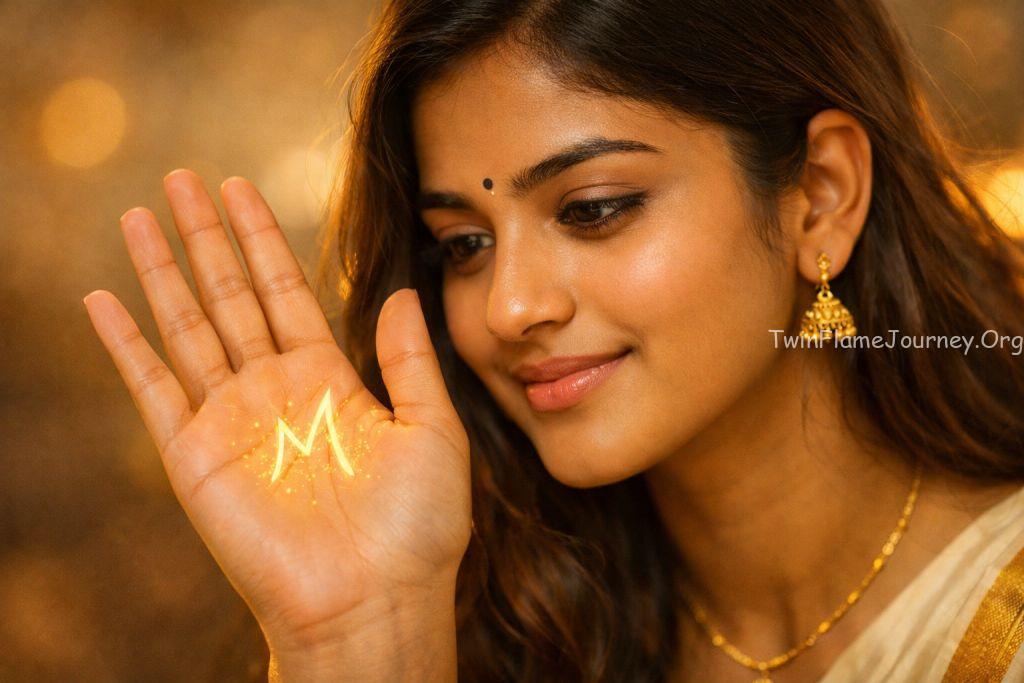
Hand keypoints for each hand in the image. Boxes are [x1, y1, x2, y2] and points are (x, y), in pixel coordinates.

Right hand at [84, 169, 470, 656]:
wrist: (375, 602)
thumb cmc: (416, 527)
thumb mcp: (433, 428)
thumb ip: (410, 358)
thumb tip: (402, 290)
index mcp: (329, 380)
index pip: (286, 290)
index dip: (263, 240)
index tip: (240, 187)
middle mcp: (275, 391)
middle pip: (231, 295)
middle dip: (207, 237)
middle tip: (181, 176)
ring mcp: (231, 421)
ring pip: (188, 326)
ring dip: (163, 271)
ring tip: (140, 214)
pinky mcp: (195, 457)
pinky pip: (152, 389)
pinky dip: (126, 346)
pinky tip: (104, 301)